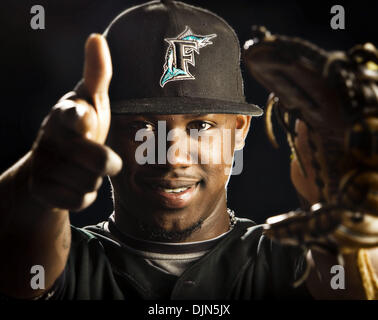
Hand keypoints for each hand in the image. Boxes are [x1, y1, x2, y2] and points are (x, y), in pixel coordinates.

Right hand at [28, 34, 121, 210]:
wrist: (54, 161)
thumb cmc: (81, 126)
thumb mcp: (91, 100)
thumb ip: (98, 74)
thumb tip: (97, 38)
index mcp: (67, 114)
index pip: (75, 116)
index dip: (82, 119)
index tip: (85, 118)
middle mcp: (51, 137)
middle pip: (99, 161)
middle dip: (108, 163)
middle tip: (105, 159)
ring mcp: (44, 165)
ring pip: (91, 184)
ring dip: (94, 179)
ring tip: (82, 168)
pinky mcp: (42, 190)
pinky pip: (80, 201)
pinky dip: (84, 195)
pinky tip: (74, 184)